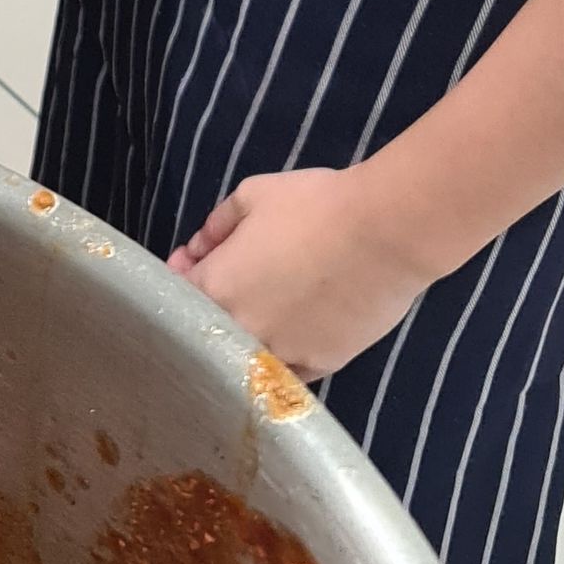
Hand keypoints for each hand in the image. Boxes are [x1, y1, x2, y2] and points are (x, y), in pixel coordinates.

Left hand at [168, 163, 438, 381]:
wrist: (385, 234)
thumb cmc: (315, 206)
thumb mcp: (254, 195)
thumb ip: (217, 224)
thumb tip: (199, 247)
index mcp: (215, 288)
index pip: (178, 294)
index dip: (183, 275)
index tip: (195, 260)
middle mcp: (239, 331)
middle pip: (210, 327)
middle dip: (215, 303)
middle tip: (239, 279)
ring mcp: (279, 355)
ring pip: (248, 354)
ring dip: (250, 332)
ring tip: (274, 302)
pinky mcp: (319, 367)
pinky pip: (287, 367)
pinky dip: (284, 351)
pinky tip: (298, 326)